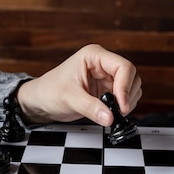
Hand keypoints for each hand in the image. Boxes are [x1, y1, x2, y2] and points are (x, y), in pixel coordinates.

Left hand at [16, 44, 141, 125]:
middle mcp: (103, 64)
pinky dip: (123, 107)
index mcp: (94, 56)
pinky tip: (111, 113)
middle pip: (131, 76)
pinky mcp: (107, 90)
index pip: (123, 67)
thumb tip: (110, 117)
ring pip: (131, 87)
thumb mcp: (69, 98)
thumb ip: (90, 107)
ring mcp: (106, 77)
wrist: (41, 101)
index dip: (125, 87)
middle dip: (128, 95)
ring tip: (112, 112)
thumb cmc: (49, 91)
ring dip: (127, 102)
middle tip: (118, 111)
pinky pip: (124, 97)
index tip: (121, 105)